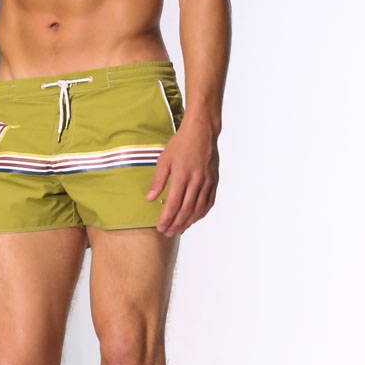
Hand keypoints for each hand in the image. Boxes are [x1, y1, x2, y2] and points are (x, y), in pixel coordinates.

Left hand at [145, 117, 218, 236]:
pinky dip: (201, 213)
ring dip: (188, 222)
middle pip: (186, 210)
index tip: (160, 228)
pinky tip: (194, 219)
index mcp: (182, 175)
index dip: (167, 218)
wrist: (202, 131)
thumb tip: (150, 198)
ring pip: (198, 208)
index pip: (174, 204)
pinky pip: (209, 202)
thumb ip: (158, 180)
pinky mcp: (214, 181)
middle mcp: (197, 180)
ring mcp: (207, 181)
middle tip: (168, 233)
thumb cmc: (181, 143)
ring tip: (179, 230)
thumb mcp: (164, 159)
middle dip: (176, 224)